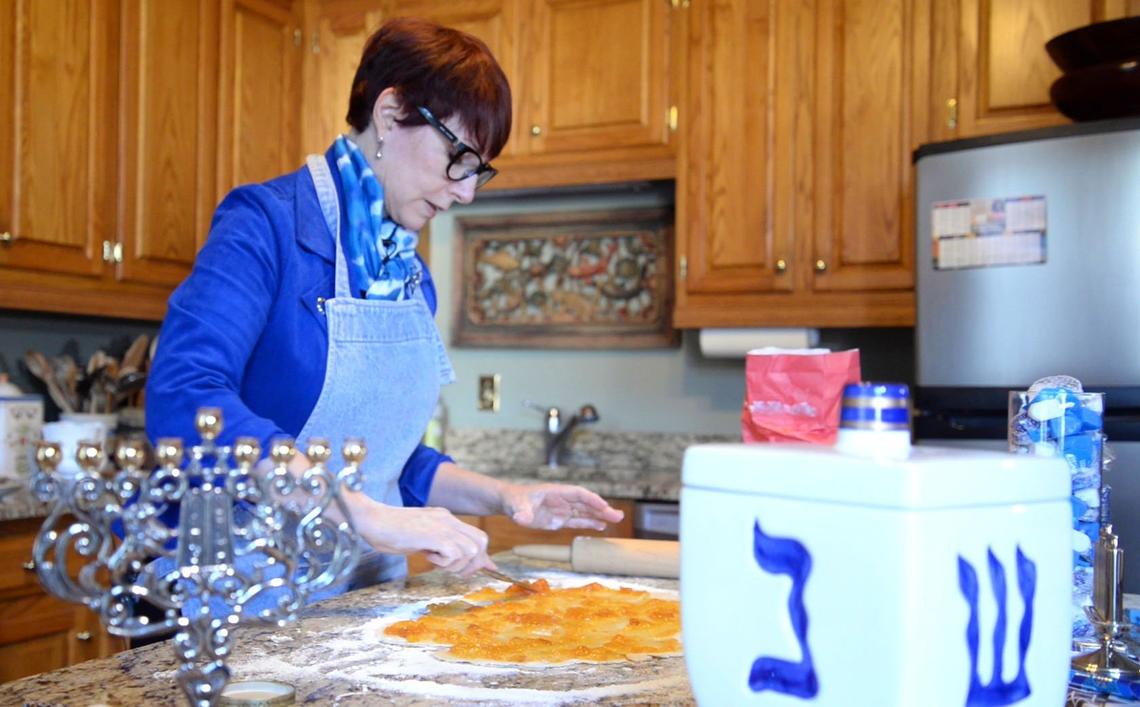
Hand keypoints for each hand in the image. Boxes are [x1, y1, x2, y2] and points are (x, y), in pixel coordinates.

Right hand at [349, 497, 494, 576]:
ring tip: (434, 561)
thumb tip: (455, 561)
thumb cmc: (390, 532)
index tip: (479, 570)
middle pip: (481, 542)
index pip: (478, 536)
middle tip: (450, 568)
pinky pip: (453, 554)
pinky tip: (427, 557)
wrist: (372, 519)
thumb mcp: (421, 538)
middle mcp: (448, 519)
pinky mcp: (433, 534)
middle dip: (472, 563)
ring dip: (455, 564)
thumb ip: (440, 545)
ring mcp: (442, 525)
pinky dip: (443, 562)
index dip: (481, 557)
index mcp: (446, 518)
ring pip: (470, 551)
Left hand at [500, 483, 624, 530]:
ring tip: (616, 520)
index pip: (578, 494)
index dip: (591, 499)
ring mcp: (562, 510)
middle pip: (586, 503)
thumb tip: (522, 518)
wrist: (510, 504)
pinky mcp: (559, 520)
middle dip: (602, 509)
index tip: (603, 505)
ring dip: (600, 516)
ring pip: (585, 512)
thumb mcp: (516, 506)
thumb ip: (522, 512)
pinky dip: (589, 523)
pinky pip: (577, 521)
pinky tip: (601, 527)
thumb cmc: (514, 501)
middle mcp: (562, 500)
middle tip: (618, 516)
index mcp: (556, 492)